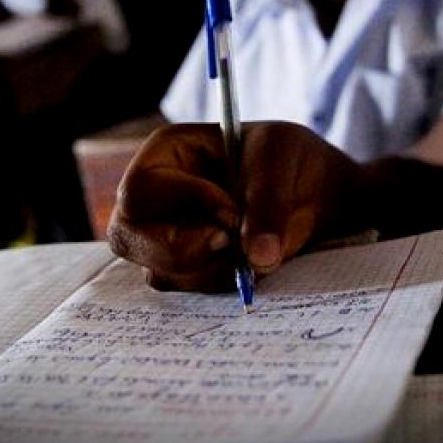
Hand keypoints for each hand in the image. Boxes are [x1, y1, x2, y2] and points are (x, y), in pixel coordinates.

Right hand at [108, 122, 364, 291]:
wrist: (314, 193)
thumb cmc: (289, 158)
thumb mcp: (281, 158)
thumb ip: (268, 201)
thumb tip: (257, 258)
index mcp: (167, 154)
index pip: (142, 189)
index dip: (183, 204)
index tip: (233, 212)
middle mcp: (155, 198)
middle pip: (127, 237)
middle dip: (180, 251)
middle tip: (229, 245)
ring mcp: (166, 236)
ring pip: (158, 271)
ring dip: (209, 270)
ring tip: (252, 249)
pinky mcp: (187, 267)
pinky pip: (186, 288)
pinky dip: (220, 283)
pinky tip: (250, 264)